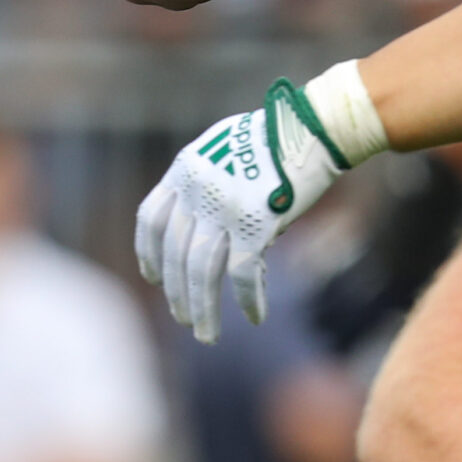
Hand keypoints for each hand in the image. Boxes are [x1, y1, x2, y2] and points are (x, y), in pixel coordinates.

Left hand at [136, 79, 348, 341]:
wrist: (313, 126)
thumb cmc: (275, 139)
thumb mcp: (224, 150)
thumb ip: (205, 184)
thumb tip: (204, 231)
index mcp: (184, 169)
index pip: (151, 219)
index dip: (148, 252)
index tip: (153, 278)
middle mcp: (197, 189)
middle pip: (176, 253)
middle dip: (178, 293)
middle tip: (183, 319)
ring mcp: (224, 206)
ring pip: (201, 270)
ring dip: (203, 308)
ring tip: (207, 334)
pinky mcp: (256, 221)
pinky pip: (244, 272)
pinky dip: (249, 298)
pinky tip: (256, 315)